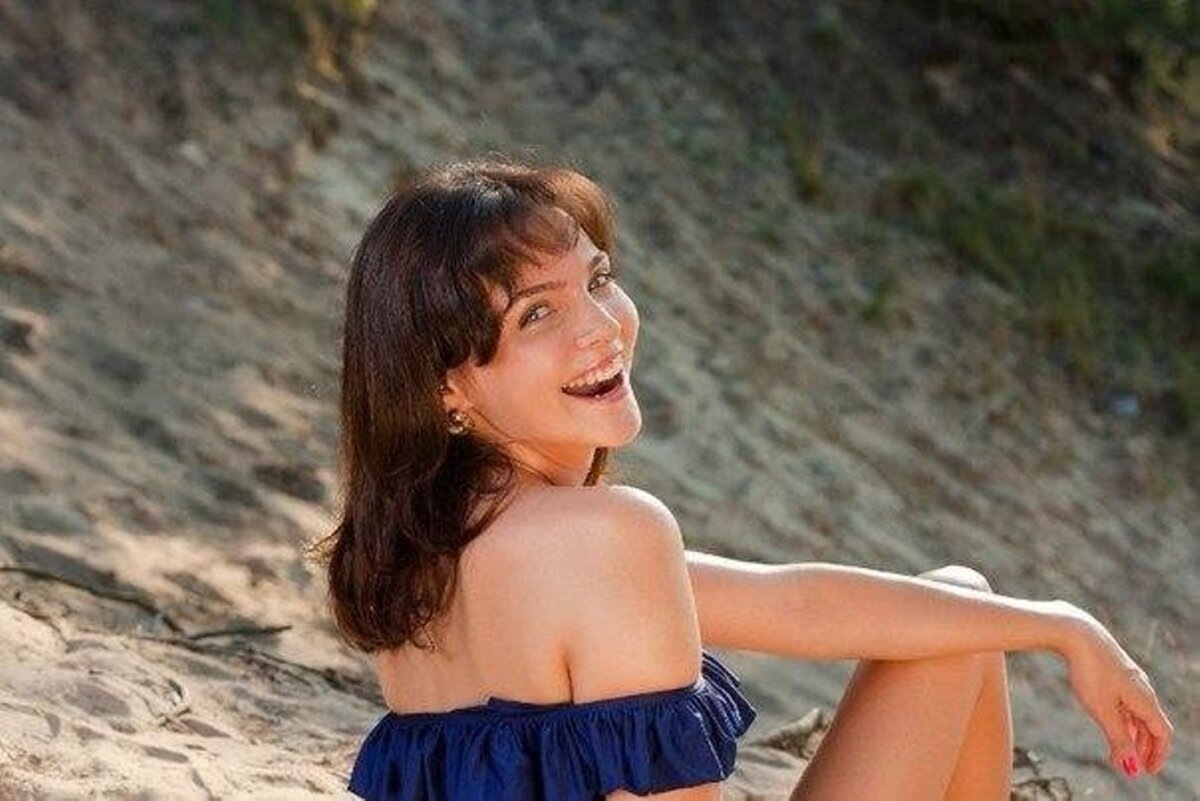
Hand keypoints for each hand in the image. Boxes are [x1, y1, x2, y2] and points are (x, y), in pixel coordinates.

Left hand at [1054, 601, 1173, 776]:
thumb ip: (1118, 740)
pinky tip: (1109, 720)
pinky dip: (1122, 716)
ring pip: (1137, 712)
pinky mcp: (1115, 670)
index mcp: (1145, 700)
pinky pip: (1126, 699)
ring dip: (1131, 733)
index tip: (1147, 772)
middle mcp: (1143, 688)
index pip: (1162, 734)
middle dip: (1143, 748)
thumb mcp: (1103, 711)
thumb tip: (1132, 770)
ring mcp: (1129, 678)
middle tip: (1130, 766)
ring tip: (1118, 749)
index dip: (1157, 755)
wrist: (1076, 632)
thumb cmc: (1090, 672)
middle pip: (1151, 724)